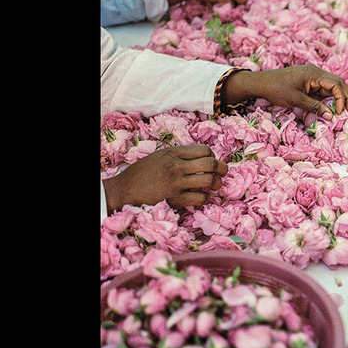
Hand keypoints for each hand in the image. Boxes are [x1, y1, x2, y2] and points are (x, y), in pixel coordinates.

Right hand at [102, 144, 227, 212]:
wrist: (124, 189)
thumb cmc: (142, 172)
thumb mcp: (160, 156)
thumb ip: (178, 156)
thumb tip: (200, 158)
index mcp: (173, 152)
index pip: (204, 150)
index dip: (213, 156)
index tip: (211, 162)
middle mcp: (176, 165)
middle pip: (211, 163)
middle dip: (222, 168)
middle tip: (223, 173)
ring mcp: (176, 181)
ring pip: (209, 180)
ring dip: (216, 184)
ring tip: (215, 186)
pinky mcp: (174, 197)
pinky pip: (199, 198)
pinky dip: (204, 198)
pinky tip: (201, 197)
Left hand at [223, 65, 347, 119]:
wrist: (261, 83)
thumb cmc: (277, 89)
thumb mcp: (296, 100)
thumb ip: (315, 107)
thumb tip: (332, 116)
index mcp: (314, 73)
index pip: (336, 84)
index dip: (341, 98)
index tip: (339, 112)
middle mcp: (316, 72)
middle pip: (338, 83)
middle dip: (346, 97)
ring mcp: (313, 76)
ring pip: (332, 86)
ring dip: (339, 98)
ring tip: (344, 111)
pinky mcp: (309, 81)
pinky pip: (323, 89)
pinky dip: (329, 98)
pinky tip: (331, 108)